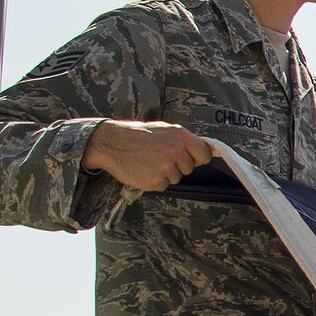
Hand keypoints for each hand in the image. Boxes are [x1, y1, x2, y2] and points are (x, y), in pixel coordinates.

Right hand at [82, 121, 213, 191]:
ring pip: (177, 178)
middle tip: (158, 157)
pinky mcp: (156, 181)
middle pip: (189, 168)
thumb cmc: (137, 135)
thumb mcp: (163, 130)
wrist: (110, 143)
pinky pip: (164, 185)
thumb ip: (183, 141)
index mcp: (180, 135)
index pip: (205, 154)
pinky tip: (143, 170)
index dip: (199, 158)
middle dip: (178, 165)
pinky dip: (155, 181)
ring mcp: (166, 167)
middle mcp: (176, 151)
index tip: (192, 158)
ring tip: (148, 161)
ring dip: (165, 173)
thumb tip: (203, 151)